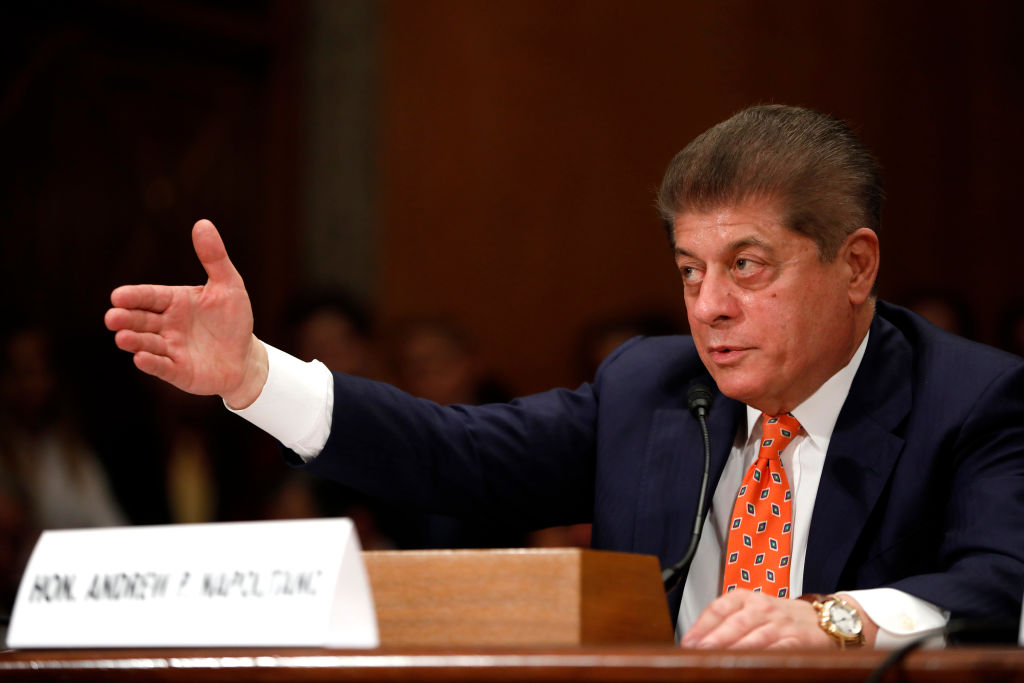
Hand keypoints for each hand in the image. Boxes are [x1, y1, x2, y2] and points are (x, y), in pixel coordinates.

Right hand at [104, 219, 267, 407]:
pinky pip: (162, 367)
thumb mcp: (229, 286)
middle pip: (141, 320)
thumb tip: (202, 223)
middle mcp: (166, 325)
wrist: (245, 358)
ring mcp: (170, 349)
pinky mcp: (178, 372)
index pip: (149, 296)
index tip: (117, 296)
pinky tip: (141, 359)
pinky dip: (151, 363)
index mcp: (174, 302)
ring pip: (147, 344)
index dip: (134, 297)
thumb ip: (214, 258)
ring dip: (134, 341)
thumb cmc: (233, 319)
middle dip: (126, 319)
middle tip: (113, 317)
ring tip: (123, 338)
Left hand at [681, 590, 867, 648]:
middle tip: (698, 651)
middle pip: (734, 622)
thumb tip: (696, 641)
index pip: (719, 607)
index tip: (688, 641)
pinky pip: (779, 648)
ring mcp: (780, 624)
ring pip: (755, 635)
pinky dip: (766, 655)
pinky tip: (754, 663)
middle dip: (715, 638)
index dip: (702, 625)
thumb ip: (726, 622)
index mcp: (746, 598)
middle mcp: (762, 607)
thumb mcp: (751, 611)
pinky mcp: (797, 640)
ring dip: (736, 648)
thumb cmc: (781, 617)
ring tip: (718, 659)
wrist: (824, 619)